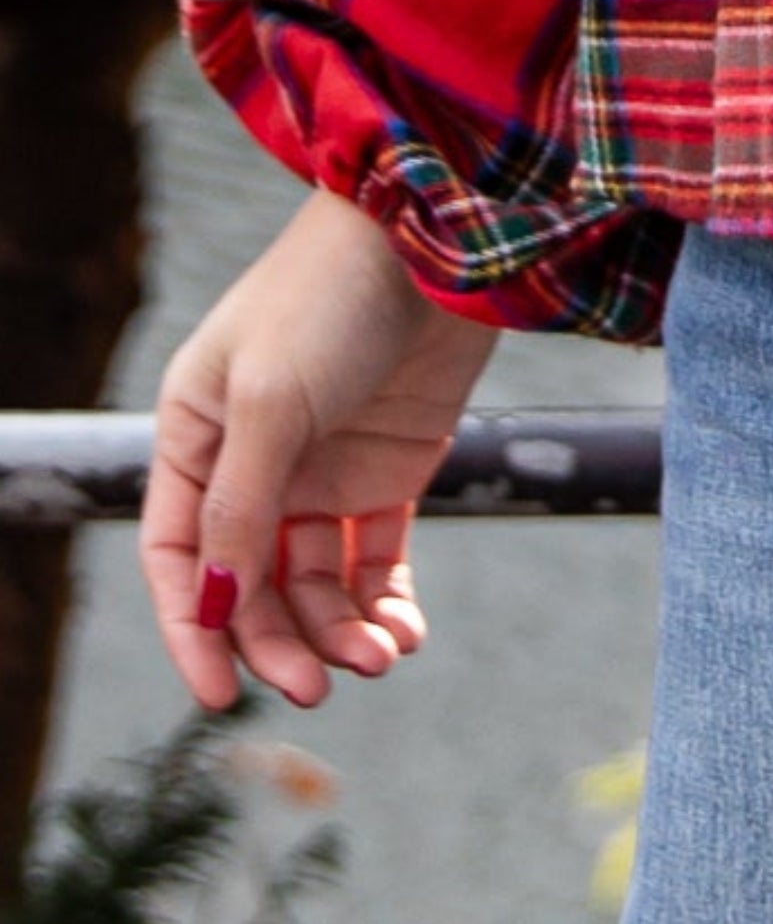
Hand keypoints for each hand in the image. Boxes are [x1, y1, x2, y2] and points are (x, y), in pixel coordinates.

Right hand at [138, 186, 501, 709]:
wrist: (437, 234)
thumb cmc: (331, 294)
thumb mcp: (270, 398)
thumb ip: (242, 506)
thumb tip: (218, 607)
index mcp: (197, 433)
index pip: (179, 555)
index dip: (193, 627)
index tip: (217, 694)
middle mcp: (254, 458)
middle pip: (251, 583)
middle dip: (279, 641)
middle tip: (317, 687)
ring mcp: (323, 466)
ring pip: (316, 582)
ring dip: (340, 630)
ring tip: (379, 657)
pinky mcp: (389, 468)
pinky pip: (376, 559)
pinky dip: (385, 604)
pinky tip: (403, 634)